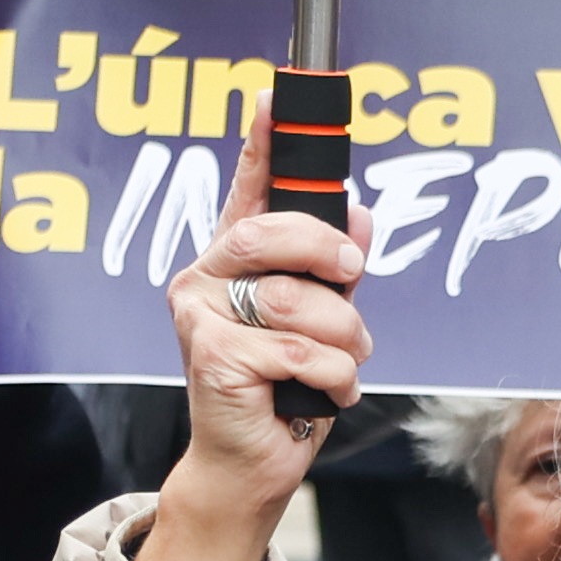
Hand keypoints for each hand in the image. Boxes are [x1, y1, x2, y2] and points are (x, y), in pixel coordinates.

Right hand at [137, 109, 362, 560]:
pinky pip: (299, 351)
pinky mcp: (212, 357)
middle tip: (353, 274)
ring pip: (296, 301)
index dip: (263, 142)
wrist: (249, 465)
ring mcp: (200, 316)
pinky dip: (332, 378)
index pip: (247, 188)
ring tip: (341, 364)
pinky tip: (322, 395)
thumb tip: (361, 217)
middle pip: (271, 233)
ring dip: (342, 339)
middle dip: (326, 252)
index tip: (276, 95)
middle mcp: (205, 277)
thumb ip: (334, 271)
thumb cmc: (283, 391)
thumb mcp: (323, 322)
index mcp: (233, 259)